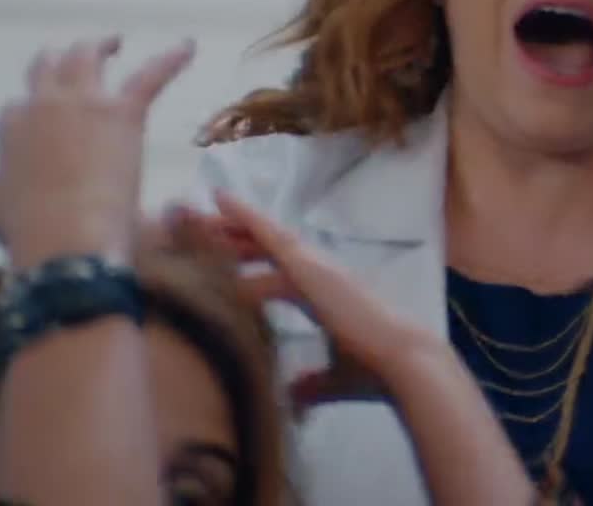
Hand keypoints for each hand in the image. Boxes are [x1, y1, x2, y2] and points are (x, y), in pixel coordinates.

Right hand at [0, 37, 194, 270]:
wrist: (64, 241)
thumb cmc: (30, 232)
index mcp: (11, 125)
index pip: (20, 107)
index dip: (34, 112)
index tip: (46, 120)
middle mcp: (42, 104)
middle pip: (51, 65)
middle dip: (64, 57)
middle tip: (83, 55)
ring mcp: (82, 103)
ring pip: (88, 56)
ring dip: (102, 46)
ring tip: (116, 42)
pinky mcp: (122, 112)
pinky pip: (151, 74)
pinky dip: (172, 59)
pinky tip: (189, 48)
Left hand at [207, 192, 434, 413]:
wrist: (399, 359)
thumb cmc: (373, 368)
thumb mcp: (334, 375)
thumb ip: (314, 381)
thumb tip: (297, 393)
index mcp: (325, 294)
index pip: (280, 271)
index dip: (253, 262)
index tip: (225, 257)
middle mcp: (319, 272)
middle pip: (268, 249)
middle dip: (234, 240)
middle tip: (198, 228)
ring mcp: (314, 266)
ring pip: (262, 239)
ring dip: (229, 227)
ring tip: (194, 213)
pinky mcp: (306, 267)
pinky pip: (269, 236)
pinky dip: (244, 217)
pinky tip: (220, 200)